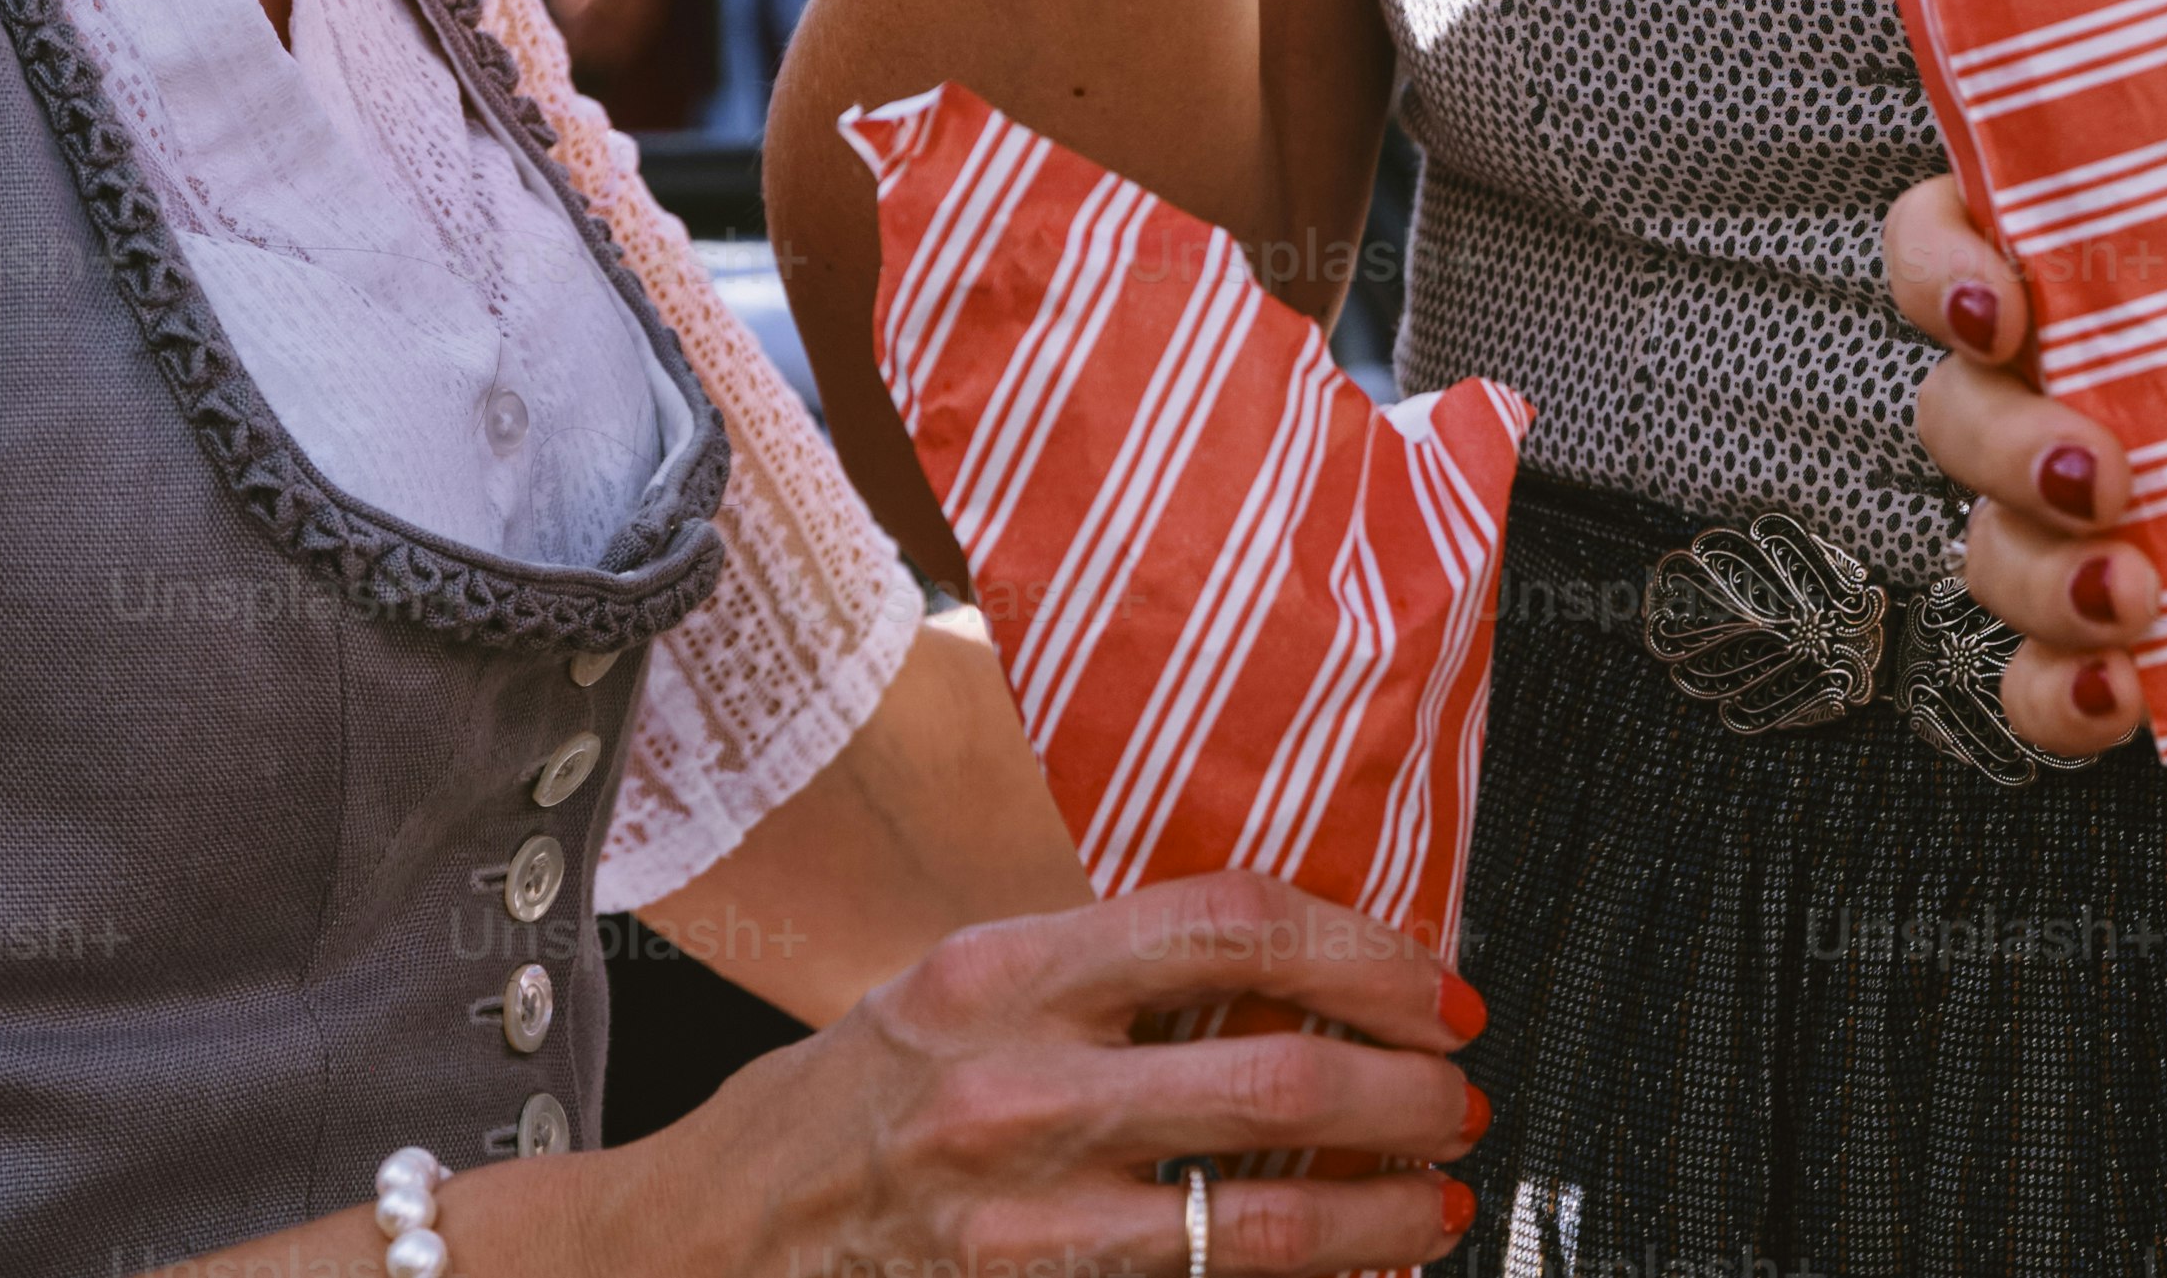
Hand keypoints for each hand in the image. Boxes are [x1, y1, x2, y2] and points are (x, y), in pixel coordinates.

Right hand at [573, 872, 1486, 1274]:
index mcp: (1004, 972)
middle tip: (1458, 1098)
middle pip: (1275, 1073)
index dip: (1362, 950)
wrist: (707, 1245)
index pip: (1233, 923)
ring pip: (1254, 1220)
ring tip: (1435, 1207)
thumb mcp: (955, 988)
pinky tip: (1337, 1275)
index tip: (1431, 986)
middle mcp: (1014, 1090)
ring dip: (1377, 1216)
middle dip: (1404, 1091)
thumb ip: (1104, 971)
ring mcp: (1018, 1224)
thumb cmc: (842, 1108)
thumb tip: (1286, 968)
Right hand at [1882, 169, 2166, 756]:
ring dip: (2038, 571)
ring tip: (2140, 593)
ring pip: (1986, 543)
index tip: (1998, 305)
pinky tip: (2117, 690)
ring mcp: (2102, 528)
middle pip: (1958, 401)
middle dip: (2001, 439)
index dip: (1946, 256)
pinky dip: (2055, 693)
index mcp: (2145, 290)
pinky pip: (2036, 681)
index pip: (1986, 231)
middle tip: (2099, 475)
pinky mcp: (2124, 641)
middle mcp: (2096, 402)